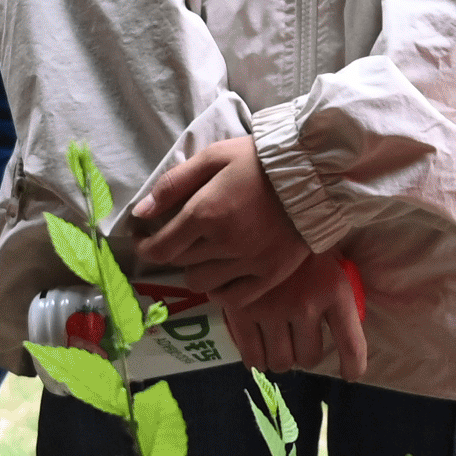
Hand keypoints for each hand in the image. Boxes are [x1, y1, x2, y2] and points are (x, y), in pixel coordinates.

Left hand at [118, 131, 309, 303]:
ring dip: (195, 269)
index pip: (159, 248)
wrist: (314, 172)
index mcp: (205, 212)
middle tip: (177, 236)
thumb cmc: (259, 160)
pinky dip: (219, 291)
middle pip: (180, 262)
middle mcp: (223, 243)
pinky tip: (222, 274)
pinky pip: (232, 299)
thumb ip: (173, 184)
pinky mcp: (270, 275)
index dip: (144, 246)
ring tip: (204, 253)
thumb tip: (140, 213)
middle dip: (171, 249)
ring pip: (202, 282)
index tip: (144, 237)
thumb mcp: (213, 157)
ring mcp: (248, 263)